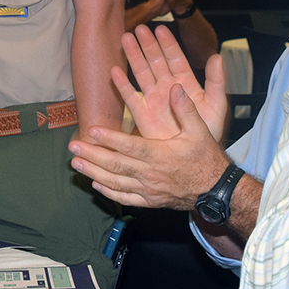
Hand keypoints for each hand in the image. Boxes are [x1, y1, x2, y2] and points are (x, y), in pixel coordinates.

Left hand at [69, 84, 230, 209]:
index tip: (92, 131)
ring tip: (75, 163)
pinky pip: (125, 198)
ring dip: (93, 172)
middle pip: (116, 165)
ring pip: (115, 182)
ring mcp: (148, 190)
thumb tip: (175, 87)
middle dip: (92, 155)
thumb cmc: (206, 159)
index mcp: (160, 155)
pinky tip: (96, 185)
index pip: (130, 146)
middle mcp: (150, 174)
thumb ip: (186, 109)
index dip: (110, 139)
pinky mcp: (150, 201)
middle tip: (72, 146)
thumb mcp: (200, 131)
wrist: (215, 191)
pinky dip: (109, 192)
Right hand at [114, 25, 226, 140]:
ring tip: (125, 39)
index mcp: (185, 83)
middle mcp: (167, 88)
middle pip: (155, 61)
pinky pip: (130, 96)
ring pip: (141, 73)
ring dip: (133, 57)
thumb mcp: (216, 105)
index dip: (167, 44)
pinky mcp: (142, 114)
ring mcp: (153, 99)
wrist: (194, 158)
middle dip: (147, 45)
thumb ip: (216, 81)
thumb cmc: (207, 133)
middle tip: (138, 29)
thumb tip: (217, 57)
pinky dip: (122, 84)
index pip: (175, 58)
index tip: (159, 29)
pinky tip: (115, 70)